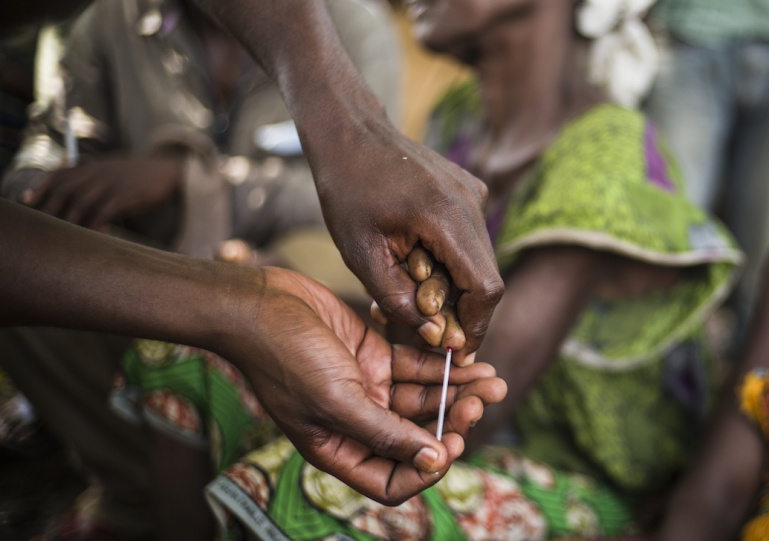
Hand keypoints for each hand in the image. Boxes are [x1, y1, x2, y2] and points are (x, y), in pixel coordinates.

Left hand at [22, 153, 182, 229]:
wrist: (170, 171)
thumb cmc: (139, 172)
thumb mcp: (112, 163)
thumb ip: (89, 166)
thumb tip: (64, 165)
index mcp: (93, 165)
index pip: (59, 174)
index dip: (41, 187)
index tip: (27, 200)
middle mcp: (99, 172)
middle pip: (64, 190)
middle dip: (49, 208)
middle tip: (42, 225)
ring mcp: (112, 184)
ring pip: (80, 203)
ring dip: (70, 220)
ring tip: (65, 235)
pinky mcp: (127, 196)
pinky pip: (104, 213)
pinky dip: (96, 225)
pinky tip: (96, 235)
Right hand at [223, 266, 506, 504]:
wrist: (261, 303)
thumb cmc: (286, 357)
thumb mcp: (336, 402)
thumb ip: (385, 434)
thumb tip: (432, 463)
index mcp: (340, 449)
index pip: (392, 480)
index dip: (425, 470)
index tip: (451, 443)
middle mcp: (357, 423)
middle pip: (417, 437)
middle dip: (455, 422)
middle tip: (484, 401)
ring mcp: (368, 388)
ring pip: (424, 399)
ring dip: (459, 391)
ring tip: (493, 379)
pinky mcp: (374, 354)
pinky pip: (418, 366)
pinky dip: (443, 365)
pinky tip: (470, 359)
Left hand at [315, 122, 503, 365]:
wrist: (350, 134)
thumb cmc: (348, 191)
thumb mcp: (362, 256)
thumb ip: (400, 300)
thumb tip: (433, 336)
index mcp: (447, 217)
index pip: (485, 288)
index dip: (475, 326)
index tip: (455, 351)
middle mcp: (472, 202)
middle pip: (486, 277)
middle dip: (460, 310)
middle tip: (425, 329)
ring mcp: (474, 193)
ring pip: (478, 260)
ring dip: (452, 286)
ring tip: (411, 291)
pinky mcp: (469, 190)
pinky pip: (470, 239)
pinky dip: (449, 261)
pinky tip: (416, 262)